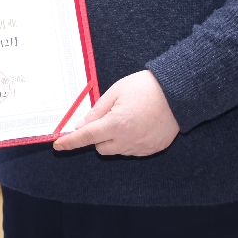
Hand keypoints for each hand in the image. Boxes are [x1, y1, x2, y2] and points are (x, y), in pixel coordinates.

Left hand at [51, 70, 178, 157]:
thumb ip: (97, 110)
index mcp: (116, 123)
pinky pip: (132, 150)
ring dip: (115, 139)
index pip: (87, 136)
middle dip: (99, 136)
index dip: (71, 142)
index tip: (59, 145)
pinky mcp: (152, 149)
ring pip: (116, 150)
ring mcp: (141, 147)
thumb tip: (82, 125)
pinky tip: (139, 125)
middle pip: (101, 147)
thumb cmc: (147, 87)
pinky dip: (130, 141)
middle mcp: (128, 139)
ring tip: (129, 118)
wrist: (179, 92)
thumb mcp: (116, 91)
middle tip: (109, 117)